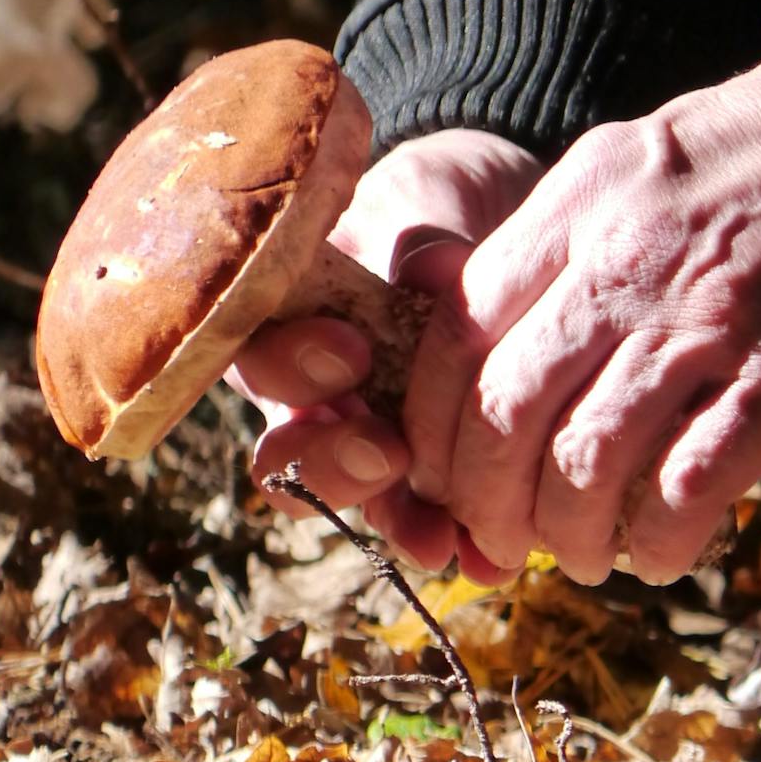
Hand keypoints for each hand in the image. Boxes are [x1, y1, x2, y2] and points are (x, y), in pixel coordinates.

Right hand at [232, 126, 545, 573]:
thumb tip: (428, 269)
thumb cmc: (439, 201)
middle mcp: (310, 395)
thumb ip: (423, 239)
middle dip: (334, 464)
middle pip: (288, 456)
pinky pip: (433, 520)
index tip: (348, 350)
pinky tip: (494, 560)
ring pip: (356, 502)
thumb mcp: (429, 201)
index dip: (290, 369)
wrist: (505, 217)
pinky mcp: (435, 470)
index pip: (255, 359)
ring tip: (442, 536)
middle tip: (387, 452)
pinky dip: (462, 541)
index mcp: (282, 317)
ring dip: (395, 521)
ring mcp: (367, 438)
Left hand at [402, 65, 760, 584]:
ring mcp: (706, 319)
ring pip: (586, 460)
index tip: (444, 472)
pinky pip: (692, 482)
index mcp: (580, 203)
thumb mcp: (637, 158)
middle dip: (486, 498)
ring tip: (580, 555)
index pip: (457, 330)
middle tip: (502, 535)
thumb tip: (449, 303)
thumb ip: (550, 236)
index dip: (434, 424)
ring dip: (568, 533)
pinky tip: (658, 554)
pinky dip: (660, 538)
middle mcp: (625, 262)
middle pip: (505, 408)